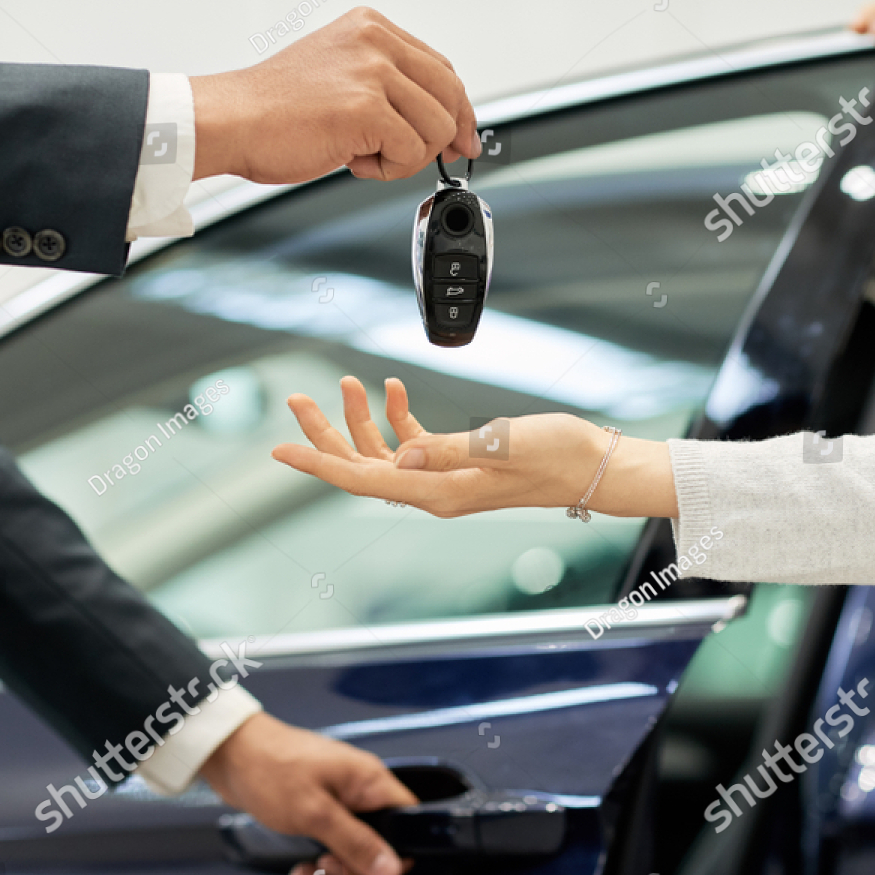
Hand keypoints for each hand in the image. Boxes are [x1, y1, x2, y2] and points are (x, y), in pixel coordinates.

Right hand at [191, 8, 479, 183]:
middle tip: (422, 159)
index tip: (461, 137)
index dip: (457, 109)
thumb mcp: (340, 76)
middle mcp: (375, 41)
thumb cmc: (275, 110)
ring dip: (404, 157)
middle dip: (442, 137)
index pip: (441, 68)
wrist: (232, 121)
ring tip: (364, 154)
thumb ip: (385, 86)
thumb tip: (436, 119)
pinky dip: (387, 170)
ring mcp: (372, 72)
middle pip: (450, 95)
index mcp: (371, 28)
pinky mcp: (366, 108)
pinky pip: (410, 151)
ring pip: (435, 128)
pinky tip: (354, 161)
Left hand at [199, 712, 417, 874]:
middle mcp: (358, 790)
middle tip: (329, 869)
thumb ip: (355, 843)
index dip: (396, 853)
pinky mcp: (318, 810)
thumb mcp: (314, 813)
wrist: (229, 753)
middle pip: (380, 843)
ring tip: (308, 873)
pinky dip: (317, 863)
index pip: (408, 820)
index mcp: (369, 781)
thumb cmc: (269, 768)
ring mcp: (338, 800)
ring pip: (353, 849)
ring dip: (333, 870)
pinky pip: (331, 845)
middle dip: (355, 867)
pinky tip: (300, 870)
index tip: (368, 870)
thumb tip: (391, 869)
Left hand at [269, 376, 678, 518]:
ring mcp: (443, 478)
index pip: (362, 480)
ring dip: (359, 419)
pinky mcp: (457, 463)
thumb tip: (399, 457)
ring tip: (344, 382)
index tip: (280, 448)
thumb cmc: (558, 454)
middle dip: (325, 433)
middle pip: (360, 466)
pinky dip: (397, 416)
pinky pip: (412, 443)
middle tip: (296, 400)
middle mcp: (433, 490)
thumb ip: (449, 450)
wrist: (594, 465)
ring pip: (381, 453)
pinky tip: (392, 388)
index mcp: (439, 492)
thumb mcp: (503, 446)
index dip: (318, 462)